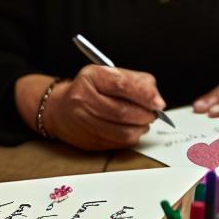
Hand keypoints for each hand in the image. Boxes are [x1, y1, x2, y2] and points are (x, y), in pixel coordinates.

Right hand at [45, 65, 164, 149]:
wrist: (60, 110)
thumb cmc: (89, 89)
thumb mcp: (108, 74)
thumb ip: (135, 81)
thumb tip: (156, 98)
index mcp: (91, 78)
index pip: (121, 85)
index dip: (144, 95)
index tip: (159, 103)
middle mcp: (84, 101)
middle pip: (123, 112)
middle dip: (146, 114)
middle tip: (154, 112)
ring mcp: (84, 123)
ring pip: (123, 132)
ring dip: (141, 128)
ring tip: (143, 121)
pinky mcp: (89, 142)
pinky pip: (119, 143)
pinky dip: (131, 137)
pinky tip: (131, 129)